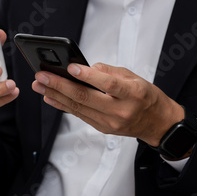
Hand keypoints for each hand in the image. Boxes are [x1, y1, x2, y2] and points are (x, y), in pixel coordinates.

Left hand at [31, 63, 183, 146]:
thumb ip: (110, 72)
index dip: (88, 75)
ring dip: (55, 95)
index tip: (70, 67)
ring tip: (39, 85)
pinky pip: (79, 115)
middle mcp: (120, 110)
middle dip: (60, 85)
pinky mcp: (102, 128)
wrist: (157, 123)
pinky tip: (49, 97)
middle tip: (42, 76)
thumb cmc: (146, 96)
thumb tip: (85, 68)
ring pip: (78, 107)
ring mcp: (110, 122)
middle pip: (86, 97)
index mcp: (132, 94)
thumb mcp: (135, 77)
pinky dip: (62, 105)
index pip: (108, 84)